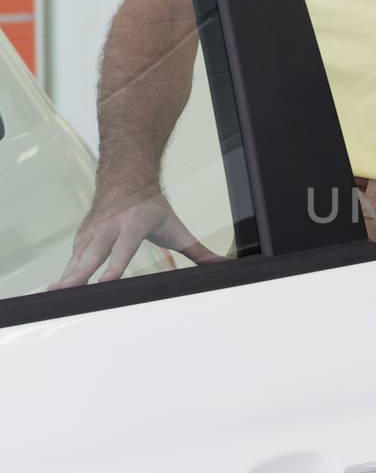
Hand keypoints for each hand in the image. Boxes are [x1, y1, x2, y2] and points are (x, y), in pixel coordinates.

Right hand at [50, 188, 223, 288]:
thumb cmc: (152, 206)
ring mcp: (92, 231)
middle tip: (63, 292)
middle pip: (91, 255)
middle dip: (77, 275)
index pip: (122, 250)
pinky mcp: (82, 236)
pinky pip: (73, 257)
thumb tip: (225, 266)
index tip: (104, 283)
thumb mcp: (177, 228)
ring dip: (65, 276)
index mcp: (133, 226)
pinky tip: (59, 289)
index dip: (113, 267)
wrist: (127, 176)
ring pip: (77, 257)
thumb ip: (199, 252)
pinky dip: (66, 273)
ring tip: (53, 296)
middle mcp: (109, 228)